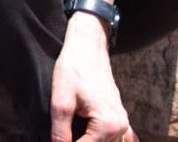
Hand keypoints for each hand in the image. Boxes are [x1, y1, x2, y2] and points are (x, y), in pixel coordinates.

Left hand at [50, 13, 136, 141]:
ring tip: (70, 133)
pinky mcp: (119, 116)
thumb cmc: (74, 69)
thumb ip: (60, 132)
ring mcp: (122, 122)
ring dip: (89, 141)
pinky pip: (121, 139)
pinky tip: (92, 137)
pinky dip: (105, 141)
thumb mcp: (61, 102)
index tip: (55, 140)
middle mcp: (120, 127)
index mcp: (107, 125)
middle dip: (77, 141)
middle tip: (60, 136)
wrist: (87, 46)